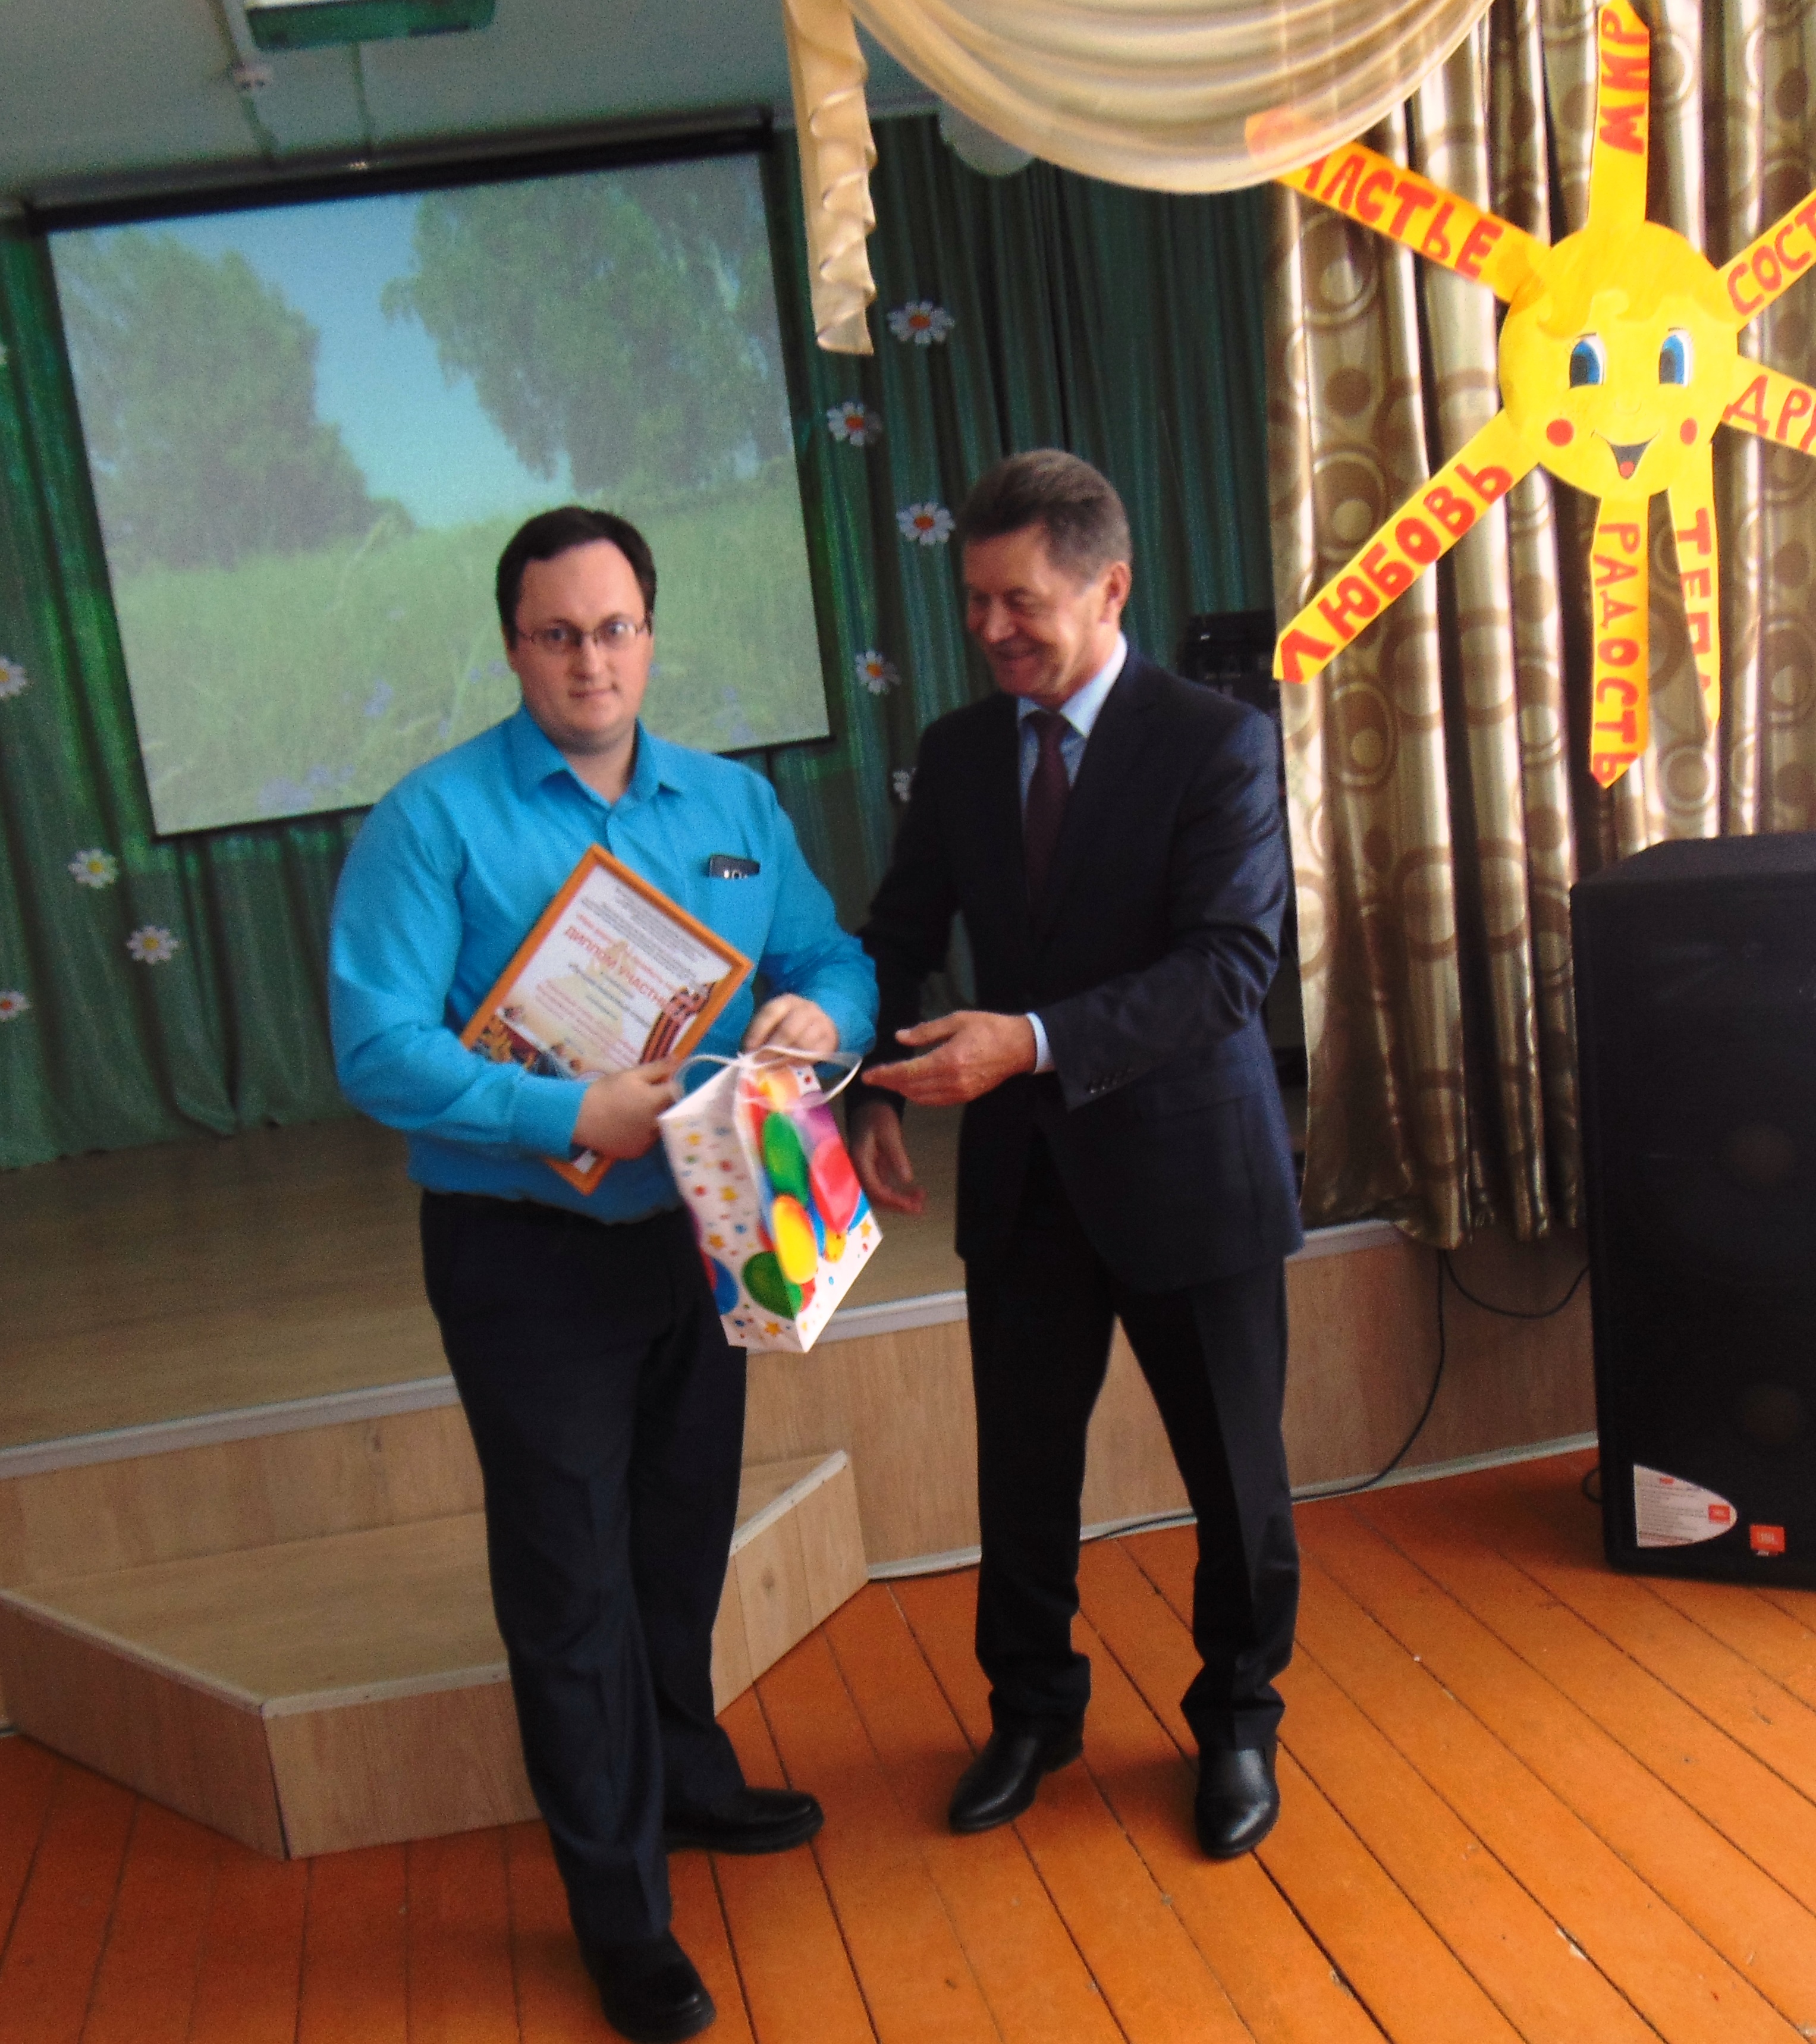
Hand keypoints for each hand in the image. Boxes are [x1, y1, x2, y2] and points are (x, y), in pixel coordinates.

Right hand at [573, 1060, 679, 1159]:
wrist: (579, 1117)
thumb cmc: (605, 1092)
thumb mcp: (631, 1075)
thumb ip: (658, 1068)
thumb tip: (678, 1060)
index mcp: (656, 1102)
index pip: (678, 1093)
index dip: (671, 1086)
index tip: (660, 1084)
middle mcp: (656, 1124)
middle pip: (671, 1112)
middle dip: (664, 1104)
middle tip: (646, 1098)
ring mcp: (647, 1141)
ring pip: (660, 1128)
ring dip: (655, 1120)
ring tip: (635, 1113)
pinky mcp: (637, 1152)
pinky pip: (648, 1141)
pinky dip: (643, 1134)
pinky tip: (629, 1126)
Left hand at [743, 994, 838, 1057]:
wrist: (822, 1020)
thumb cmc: (790, 1023)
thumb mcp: (774, 1021)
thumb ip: (761, 1035)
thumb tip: (750, 1053)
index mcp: (787, 1001)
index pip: (770, 1013)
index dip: (757, 1032)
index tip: (748, 1049)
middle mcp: (805, 1010)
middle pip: (788, 1031)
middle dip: (771, 1050)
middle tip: (759, 1062)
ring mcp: (820, 1024)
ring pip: (802, 1045)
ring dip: (784, 1059)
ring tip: (773, 1067)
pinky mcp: (829, 1040)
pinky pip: (813, 1055)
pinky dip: (799, 1062)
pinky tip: (791, 1064)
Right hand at [849, 1097, 926, 1214]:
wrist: (868, 1107)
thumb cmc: (877, 1116)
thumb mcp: (890, 1132)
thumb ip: (897, 1156)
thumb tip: (906, 1179)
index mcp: (858, 1160)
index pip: (873, 1188)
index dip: (892, 1200)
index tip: (911, 1204)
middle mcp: (857, 1169)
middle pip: (874, 1197)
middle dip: (896, 1205)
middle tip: (919, 1207)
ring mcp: (864, 1172)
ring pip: (879, 1195)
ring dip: (899, 1201)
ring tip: (920, 1201)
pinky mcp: (872, 1172)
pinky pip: (883, 1188)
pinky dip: (898, 1193)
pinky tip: (915, 1193)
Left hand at [863, 1010, 1037, 1106]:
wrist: (1020, 1046)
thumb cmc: (989, 1028)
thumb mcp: (957, 1020)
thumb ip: (926, 1031)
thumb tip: (900, 1037)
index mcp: (947, 1059)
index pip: (906, 1073)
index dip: (884, 1075)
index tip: (868, 1076)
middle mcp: (951, 1081)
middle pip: (910, 1088)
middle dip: (890, 1083)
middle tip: (875, 1078)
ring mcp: (959, 1092)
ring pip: (921, 1098)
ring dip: (903, 1091)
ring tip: (891, 1081)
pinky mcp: (966, 1097)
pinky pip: (935, 1101)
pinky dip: (919, 1096)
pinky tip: (913, 1087)